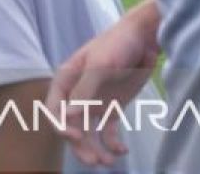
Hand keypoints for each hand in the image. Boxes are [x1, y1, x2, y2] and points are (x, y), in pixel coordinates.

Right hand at [46, 3, 159, 166]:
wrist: (144, 38)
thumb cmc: (117, 45)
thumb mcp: (100, 65)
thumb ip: (85, 90)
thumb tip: (70, 116)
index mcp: (66, 80)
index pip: (55, 109)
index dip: (60, 125)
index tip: (75, 136)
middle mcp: (77, 95)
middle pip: (71, 126)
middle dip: (79, 145)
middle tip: (93, 160)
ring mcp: (94, 103)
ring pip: (88, 134)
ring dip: (95, 149)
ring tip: (108, 162)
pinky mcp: (112, 109)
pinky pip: (109, 133)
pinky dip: (113, 144)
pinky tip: (121, 151)